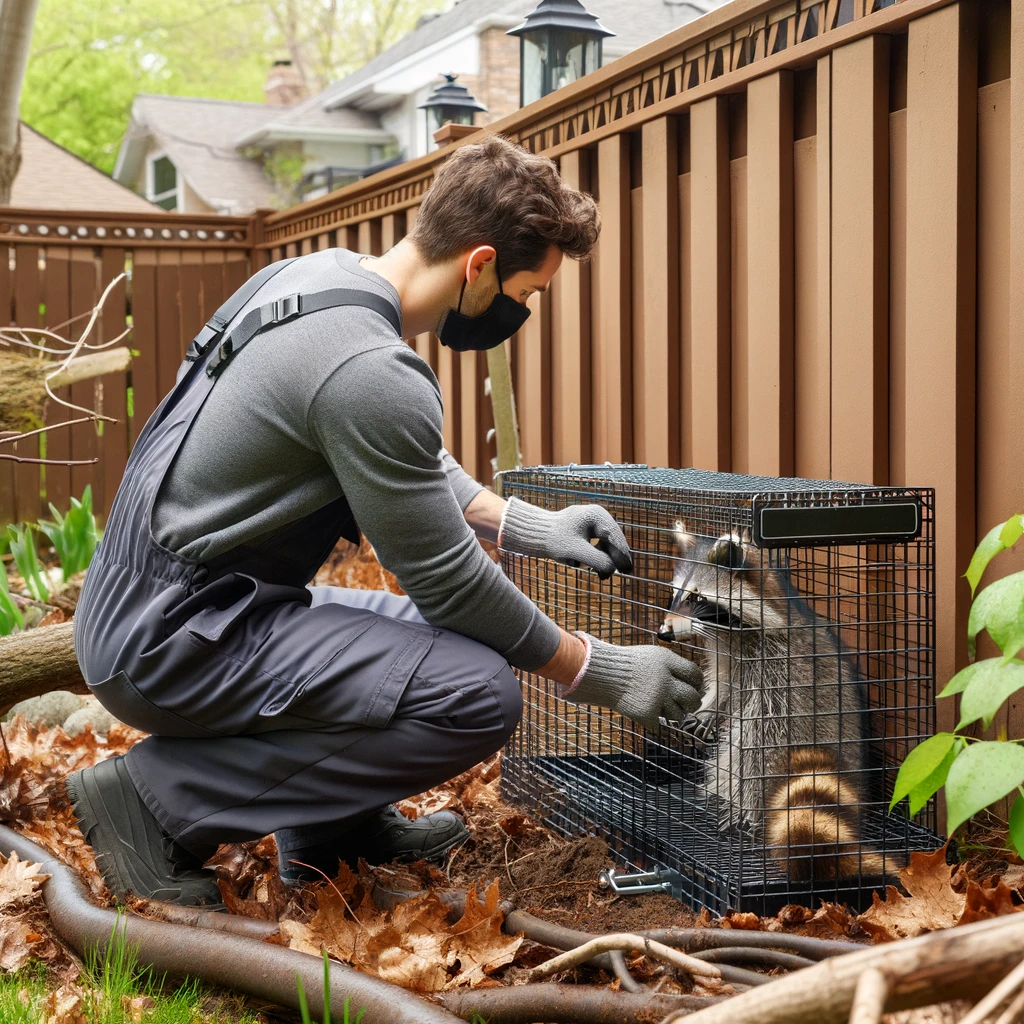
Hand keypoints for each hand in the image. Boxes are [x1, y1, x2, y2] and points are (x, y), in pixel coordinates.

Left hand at [499, 497, 632, 578]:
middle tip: (624, 575)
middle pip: (613, 540)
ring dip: (606, 559)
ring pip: (607, 544)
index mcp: (596, 515)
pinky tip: (598, 571)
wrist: (536, 533)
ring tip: (603, 577)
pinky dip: (599, 557)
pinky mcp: (588, 530)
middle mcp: (598, 516)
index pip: (615, 537)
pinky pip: (599, 545)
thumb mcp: (576, 552)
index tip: (628, 570)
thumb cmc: (554, 540)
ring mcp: (594, 523)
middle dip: (615, 558)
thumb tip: (614, 568)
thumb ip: (596, 560)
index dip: (623, 555)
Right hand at [560, 633, 703, 731]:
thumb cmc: (627, 664)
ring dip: (672, 714)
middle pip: (692, 697)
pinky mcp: (647, 712)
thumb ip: (672, 667)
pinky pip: (659, 724)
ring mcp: (656, 697)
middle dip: (692, 703)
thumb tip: (695, 684)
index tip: (694, 687)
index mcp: (667, 661)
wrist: (601, 673)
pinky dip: (653, 720)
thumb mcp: (652, 656)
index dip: (697, 683)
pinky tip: (645, 712)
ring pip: (678, 715)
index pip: (695, 674)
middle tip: (688, 704)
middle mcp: (665, 679)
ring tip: (662, 708)